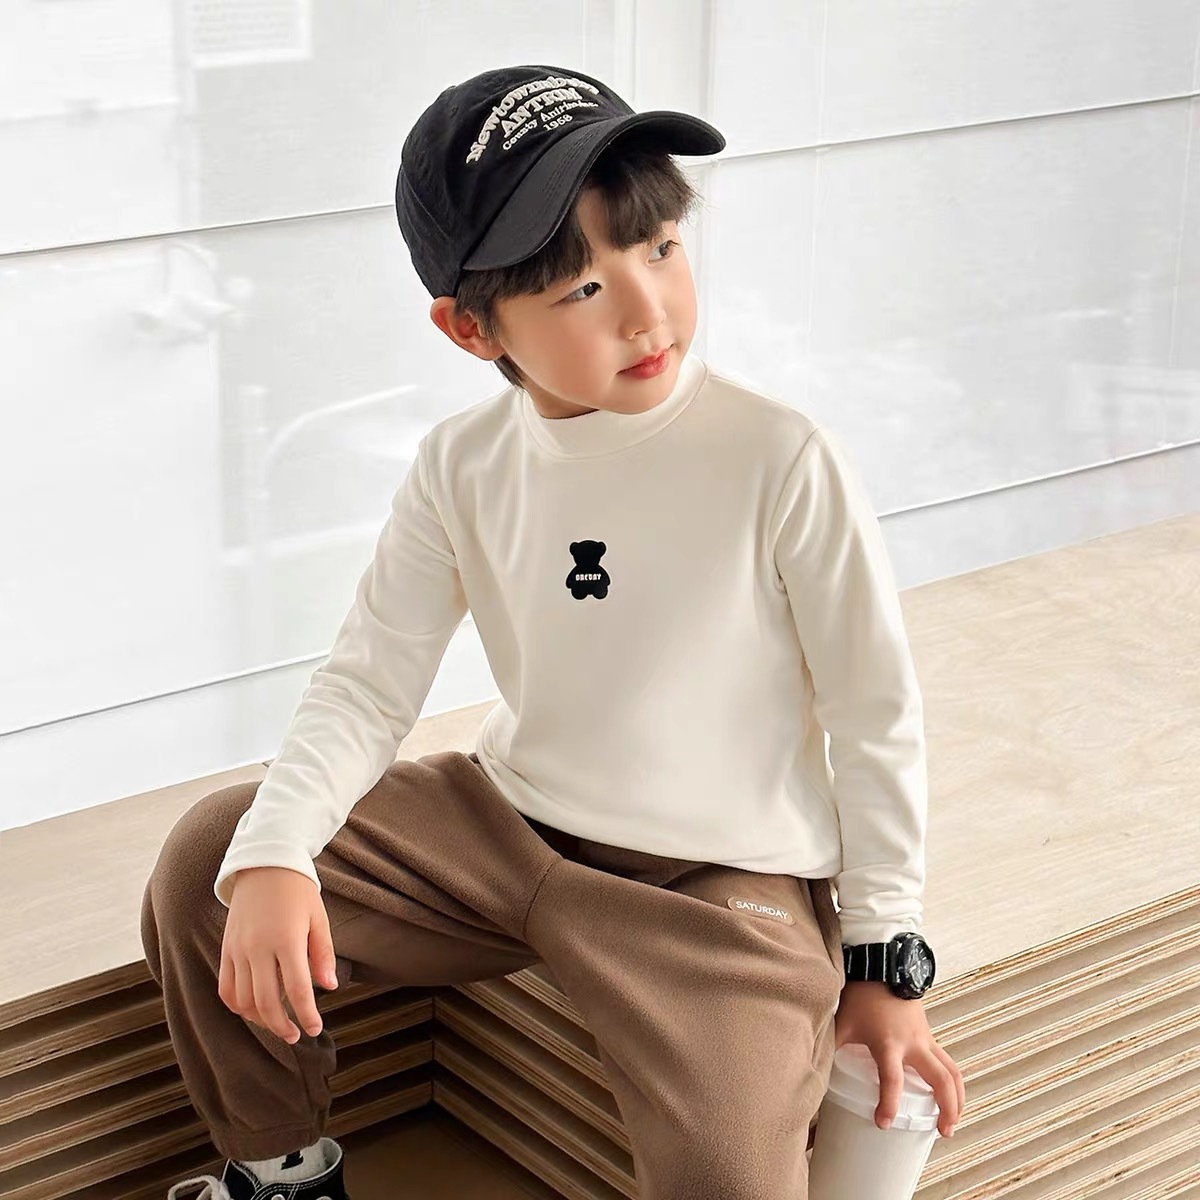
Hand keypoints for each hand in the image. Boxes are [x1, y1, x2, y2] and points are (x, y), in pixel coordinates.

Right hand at [218, 867, 339, 1044]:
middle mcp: (258, 947)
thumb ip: (323, 954)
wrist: (265, 864)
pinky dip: (238, 1006)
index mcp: (286, 939)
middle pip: (266, 1002)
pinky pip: (226, 988)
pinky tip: (253, 1010)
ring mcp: (238, 949)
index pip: (298, 990)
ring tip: (277, 1025)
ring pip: (243, 1000)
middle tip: (296, 1036)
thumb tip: (330, 987)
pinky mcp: (226, 949)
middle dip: (282, 1026)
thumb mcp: (318, 918)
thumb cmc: (297, 890)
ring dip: (260, 1020)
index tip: (315, 1029)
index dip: (306, 1015)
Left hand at [834, 980, 964, 1138]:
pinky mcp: (929, 1034)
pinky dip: (952, 1081)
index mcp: (888, 1043)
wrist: (881, 966)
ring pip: (952, 1071)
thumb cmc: (861, 995)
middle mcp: (913, 1043)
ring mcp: (925, 1038)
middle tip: (943, 1132)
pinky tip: (948, 1095)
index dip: (888, 1104)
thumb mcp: (842, 1023)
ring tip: (953, 1121)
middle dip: (946, 1108)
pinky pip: (947, 1060)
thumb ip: (829, 1046)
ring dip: (958, 1098)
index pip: (892, 1079)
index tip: (883, 1124)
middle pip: (940, 1080)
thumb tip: (812, 1069)